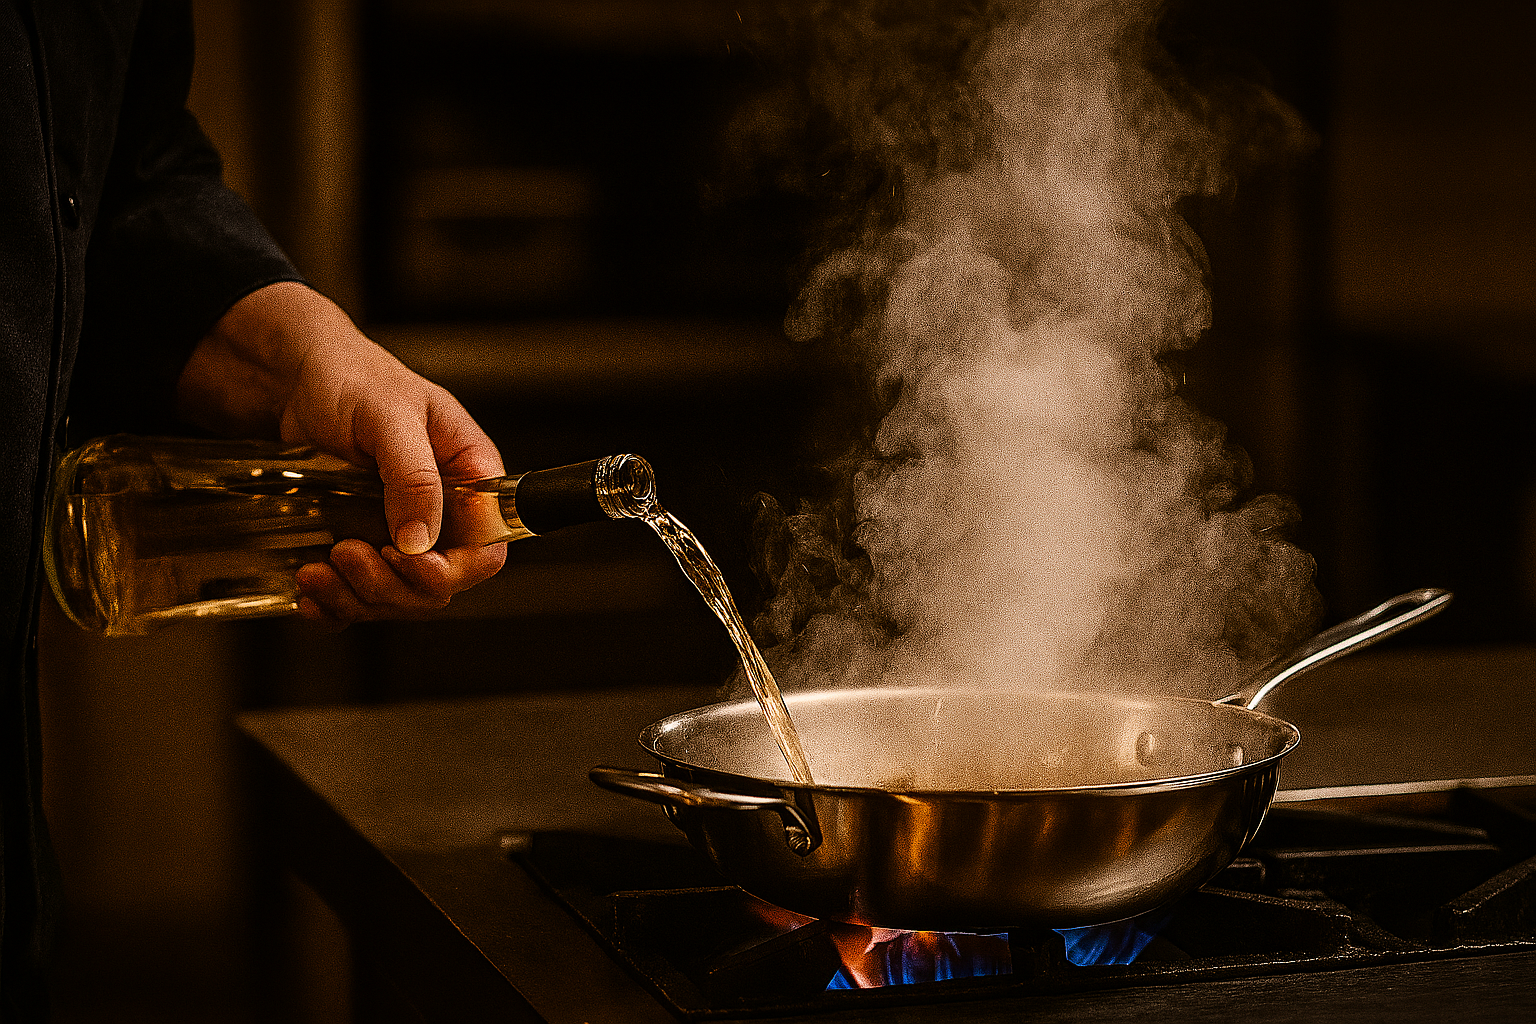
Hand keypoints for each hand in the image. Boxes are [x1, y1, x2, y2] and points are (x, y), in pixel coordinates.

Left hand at [176, 281, 507, 624]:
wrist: (294, 379)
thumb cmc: (351, 378)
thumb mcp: (389, 416)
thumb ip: (414, 475)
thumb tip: (420, 540)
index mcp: (470, 479)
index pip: (486, 551)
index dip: (451, 570)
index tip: (404, 558)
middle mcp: (442, 514)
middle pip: (438, 586)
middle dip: (390, 585)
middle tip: (345, 553)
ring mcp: (400, 534)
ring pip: (397, 598)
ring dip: (356, 597)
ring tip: (316, 570)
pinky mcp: (361, 546)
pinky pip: (358, 598)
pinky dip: (333, 606)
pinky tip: (310, 590)